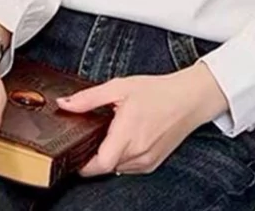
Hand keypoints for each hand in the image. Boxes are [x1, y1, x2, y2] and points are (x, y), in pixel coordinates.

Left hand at [57, 62, 227, 176]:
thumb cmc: (158, 91)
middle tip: (97, 131)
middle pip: (105, 165)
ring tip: (116, 131)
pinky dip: (123, 155)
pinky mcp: (152, 164)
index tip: (77, 150)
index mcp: (128, 133)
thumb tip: (65, 104)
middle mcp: (137, 152)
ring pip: (116, 167)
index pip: (99, 164)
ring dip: (110, 154)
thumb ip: (89, 98)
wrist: (189, 99)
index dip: (83, 162)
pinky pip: (129, 166)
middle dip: (96, 152)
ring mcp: (146, 160)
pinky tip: (128, 137)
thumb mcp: (120, 87)